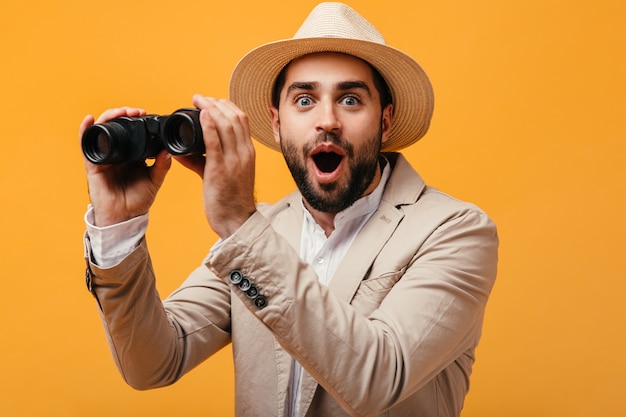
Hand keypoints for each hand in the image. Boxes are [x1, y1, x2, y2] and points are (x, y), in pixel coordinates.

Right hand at [79, 107, 171, 226]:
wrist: (124, 217)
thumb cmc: (138, 200)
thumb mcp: (154, 181)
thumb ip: (162, 167)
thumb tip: (169, 152)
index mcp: (131, 154)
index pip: (131, 130)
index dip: (135, 119)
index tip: (144, 113)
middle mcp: (117, 152)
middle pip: (115, 125)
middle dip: (124, 114)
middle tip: (136, 111)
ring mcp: (104, 156)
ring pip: (102, 130)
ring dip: (109, 117)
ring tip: (120, 112)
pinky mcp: (93, 164)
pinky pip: (86, 145)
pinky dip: (86, 130)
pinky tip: (90, 119)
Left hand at [174, 95, 256, 238]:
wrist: (236, 220)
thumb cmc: (230, 200)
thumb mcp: (224, 174)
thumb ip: (204, 161)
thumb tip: (183, 151)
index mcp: (247, 153)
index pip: (242, 120)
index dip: (227, 106)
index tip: (211, 102)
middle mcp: (244, 153)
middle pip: (235, 118)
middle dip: (217, 102)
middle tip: (200, 98)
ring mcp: (234, 161)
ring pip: (227, 125)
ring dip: (212, 108)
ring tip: (198, 101)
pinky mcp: (220, 170)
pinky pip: (215, 142)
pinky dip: (209, 125)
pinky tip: (202, 115)